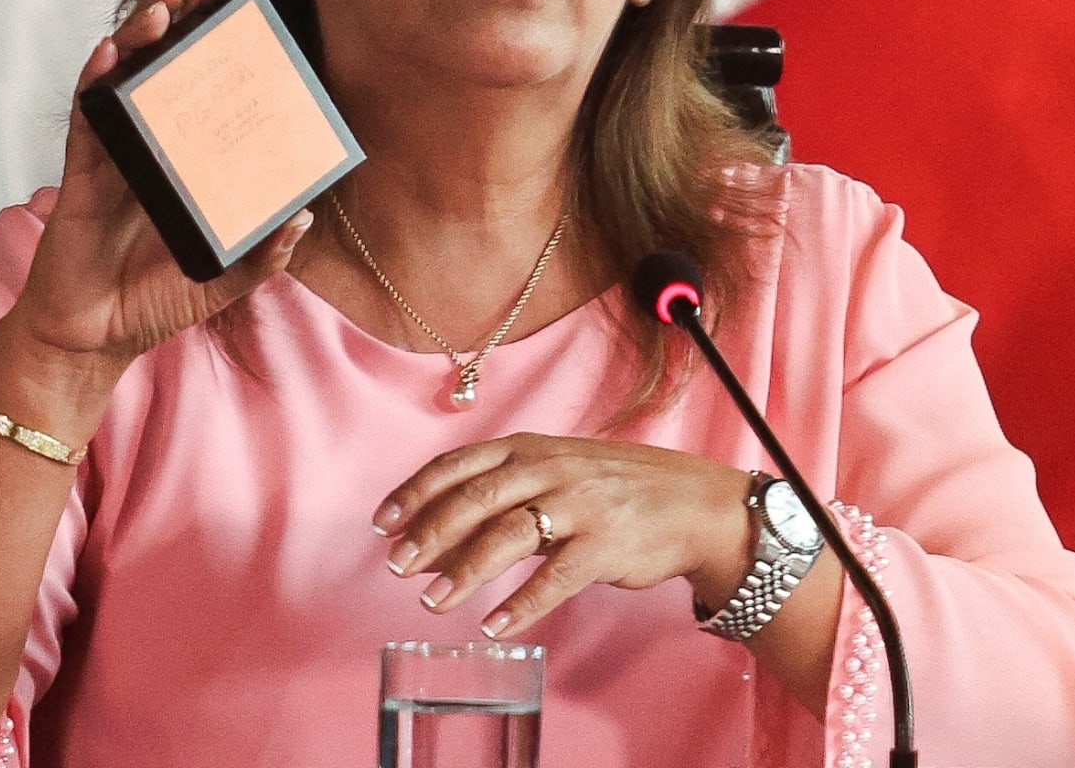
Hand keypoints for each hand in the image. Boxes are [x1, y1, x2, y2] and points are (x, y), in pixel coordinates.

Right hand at [0, 0, 313, 377]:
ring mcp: (115, 157)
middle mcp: (153, 150)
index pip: (207, 97)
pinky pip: (87, 119)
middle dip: (179, 24)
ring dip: (139, 36)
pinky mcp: (81, 173)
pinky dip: (96, 82)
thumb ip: (263, 255)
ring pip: (126, 82)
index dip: (219, 57)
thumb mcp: (224, 281)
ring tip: (161, 3)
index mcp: (189, 167)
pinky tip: (110, 53)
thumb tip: (303, 217)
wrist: (94, 340)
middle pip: (165, 73)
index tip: (242, 19)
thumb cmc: (154, 303)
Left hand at [373, 433, 755, 639]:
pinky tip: (493, 626)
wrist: (692, 502)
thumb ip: (502, 489)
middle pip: (475, 499)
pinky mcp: (604, 545)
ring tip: (433, 601)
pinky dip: (520, 605)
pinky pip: (554, 578)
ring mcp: (578, 505)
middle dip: (429, 533)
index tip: (382, 523)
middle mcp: (549, 469)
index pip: (459, 465)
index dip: (415, 492)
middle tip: (396, 567)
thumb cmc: (612, 488)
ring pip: (508, 537)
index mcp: (529, 448)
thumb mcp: (555, 468)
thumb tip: (435, 528)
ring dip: (464, 572)